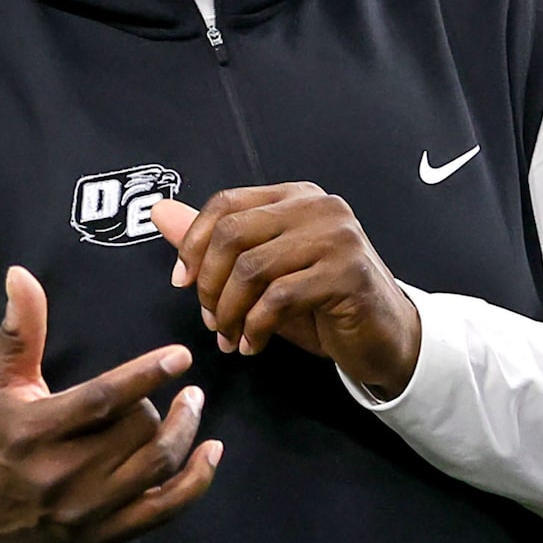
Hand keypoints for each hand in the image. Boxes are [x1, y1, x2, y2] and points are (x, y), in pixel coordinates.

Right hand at [0, 266, 222, 542]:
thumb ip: (20, 328)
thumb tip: (22, 275)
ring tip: (192, 404)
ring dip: (184, 433)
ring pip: (155, 467)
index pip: (101, 402)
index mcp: (34, 432)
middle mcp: (61, 475)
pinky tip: (210, 452)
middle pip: (135, 433)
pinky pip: (162, 511)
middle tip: (176, 385)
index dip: (144, 376)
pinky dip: (195, 483)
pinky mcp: (102, 534)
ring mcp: (85, 510)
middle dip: (160, 404)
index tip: (179, 357)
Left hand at [151, 187, 422, 400]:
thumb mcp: (262, 274)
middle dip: (209, 284)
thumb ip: (213, 243)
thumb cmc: (321, 304)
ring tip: (228, 338)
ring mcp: (337, 237)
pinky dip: (256, 328)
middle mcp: (319, 207)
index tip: (182, 283)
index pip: (226, 204)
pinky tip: (253, 346)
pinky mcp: (347, 273)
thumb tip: (159, 212)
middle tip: (208, 320)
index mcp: (296, 197)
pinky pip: (279, 298)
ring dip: (229, 312)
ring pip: (252, 269)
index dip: (193, 244)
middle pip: (234, 234)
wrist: (384, 338)